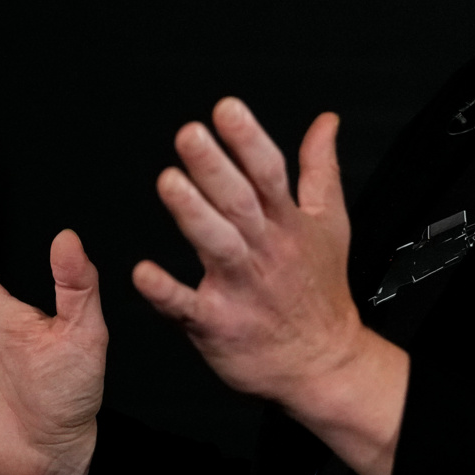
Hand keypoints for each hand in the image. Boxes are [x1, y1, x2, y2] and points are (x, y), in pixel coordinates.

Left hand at [132, 98, 407, 474]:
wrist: (322, 364)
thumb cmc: (320, 291)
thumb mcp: (331, 223)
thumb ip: (320, 168)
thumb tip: (325, 123)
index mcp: (288, 223)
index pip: (269, 173)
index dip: (248, 139)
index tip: (227, 110)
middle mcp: (264, 250)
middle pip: (239, 203)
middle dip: (213, 167)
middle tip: (190, 134)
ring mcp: (241, 288)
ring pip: (216, 246)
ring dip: (193, 214)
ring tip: (169, 183)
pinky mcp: (218, 323)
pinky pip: (187, 307)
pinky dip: (166, 292)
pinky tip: (144, 273)